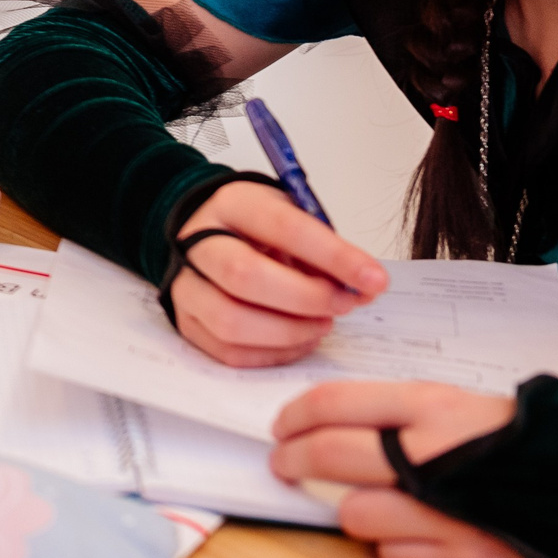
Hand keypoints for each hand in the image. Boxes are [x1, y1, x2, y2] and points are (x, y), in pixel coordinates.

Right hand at [168, 181, 387, 365]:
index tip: (373, 279)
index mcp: (231, 204)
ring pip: (230, 320)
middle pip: (244, 276)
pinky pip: (227, 352)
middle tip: (344, 305)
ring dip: (288, 332)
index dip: (332, 256)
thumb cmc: (260, 230)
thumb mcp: (293, 219)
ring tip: (321, 325)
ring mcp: (184, 284)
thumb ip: (325, 252)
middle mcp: (196, 242)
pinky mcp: (185, 320)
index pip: (282, 227)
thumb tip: (364, 288)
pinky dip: (273, 353)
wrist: (211, 236)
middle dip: (306, 298)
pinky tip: (298, 340)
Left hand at [270, 381, 539, 557]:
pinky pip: (396, 556)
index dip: (293, 418)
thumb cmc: (525, 440)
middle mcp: (432, 455)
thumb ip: (398, 413)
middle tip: (286, 465)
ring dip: (350, 510)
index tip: (281, 428)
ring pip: (355, 514)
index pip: (331, 405)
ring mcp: (449, 510)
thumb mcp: (460, 402)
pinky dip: (393, 547)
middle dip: (293, 461)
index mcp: (430, 407)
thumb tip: (328, 423)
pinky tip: (410, 533)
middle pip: (328, 456)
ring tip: (365, 504)